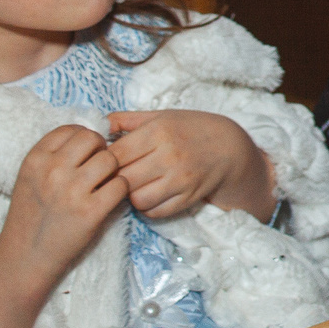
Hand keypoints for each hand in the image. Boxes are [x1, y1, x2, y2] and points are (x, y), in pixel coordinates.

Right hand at [0, 125, 130, 327]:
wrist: (24, 258)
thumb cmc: (31, 217)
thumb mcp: (30, 178)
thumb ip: (53, 156)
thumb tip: (89, 136)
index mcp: (36, 159)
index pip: (71, 129)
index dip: (84, 138)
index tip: (85, 154)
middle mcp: (53, 170)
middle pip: (93, 140)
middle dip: (101, 151)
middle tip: (99, 169)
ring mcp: (72, 190)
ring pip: (111, 160)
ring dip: (113, 171)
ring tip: (103, 186)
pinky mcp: (91, 211)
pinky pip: (121, 186)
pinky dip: (120, 191)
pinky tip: (108, 201)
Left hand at [107, 109, 276, 221]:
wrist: (230, 148)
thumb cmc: (191, 129)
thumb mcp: (162, 116)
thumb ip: (127, 119)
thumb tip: (98, 126)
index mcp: (159, 131)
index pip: (116, 153)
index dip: (104, 161)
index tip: (104, 162)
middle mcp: (170, 155)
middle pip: (123, 178)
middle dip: (115, 180)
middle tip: (116, 177)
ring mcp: (180, 179)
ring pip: (137, 199)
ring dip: (130, 196)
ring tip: (134, 186)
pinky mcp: (188, 198)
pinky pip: (155, 212)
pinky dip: (147, 207)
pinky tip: (150, 195)